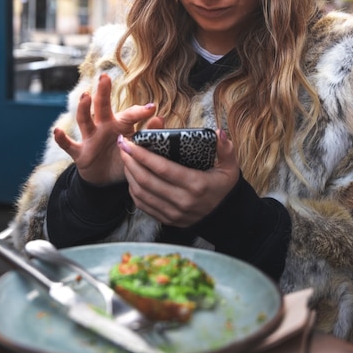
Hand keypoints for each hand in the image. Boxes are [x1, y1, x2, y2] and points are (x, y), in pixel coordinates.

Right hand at [53, 73, 159, 184]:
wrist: (106, 180)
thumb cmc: (124, 157)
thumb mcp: (138, 148)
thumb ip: (149, 133)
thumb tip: (161, 117)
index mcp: (121, 125)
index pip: (130, 115)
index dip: (140, 112)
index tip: (152, 108)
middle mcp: (104, 127)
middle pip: (102, 107)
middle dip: (103, 92)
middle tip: (105, 77)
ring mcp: (90, 139)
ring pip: (85, 121)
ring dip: (83, 109)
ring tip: (85, 96)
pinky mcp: (80, 153)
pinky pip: (69, 145)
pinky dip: (62, 139)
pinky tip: (57, 131)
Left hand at [118, 129, 239, 225]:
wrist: (227, 217)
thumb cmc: (225, 188)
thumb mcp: (230, 168)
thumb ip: (226, 149)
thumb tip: (219, 133)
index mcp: (196, 185)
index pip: (162, 168)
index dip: (143, 155)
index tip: (130, 142)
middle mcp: (182, 201)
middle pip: (146, 180)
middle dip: (130, 161)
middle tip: (122, 145)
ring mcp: (173, 213)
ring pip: (141, 193)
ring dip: (129, 175)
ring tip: (125, 158)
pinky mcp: (167, 220)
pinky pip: (144, 205)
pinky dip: (133, 190)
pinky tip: (131, 176)